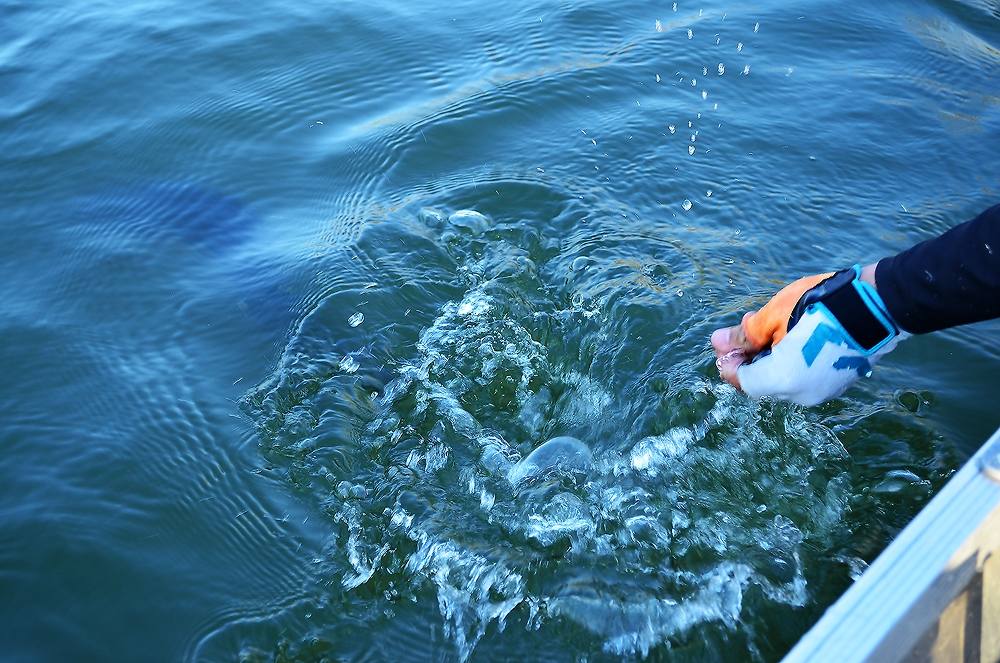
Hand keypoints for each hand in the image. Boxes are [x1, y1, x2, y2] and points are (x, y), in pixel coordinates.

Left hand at [710, 264, 903, 405]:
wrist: (878, 305)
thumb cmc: (822, 306)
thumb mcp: (774, 316)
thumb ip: (744, 335)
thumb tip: (718, 342)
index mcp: (783, 381)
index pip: (742, 381)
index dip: (729, 360)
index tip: (726, 339)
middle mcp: (801, 395)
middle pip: (762, 383)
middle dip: (748, 357)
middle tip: (747, 328)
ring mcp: (822, 392)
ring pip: (783, 380)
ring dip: (769, 358)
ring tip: (770, 327)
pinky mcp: (836, 383)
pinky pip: (803, 378)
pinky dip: (791, 361)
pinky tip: (792, 336)